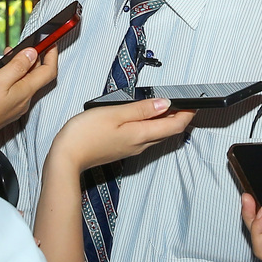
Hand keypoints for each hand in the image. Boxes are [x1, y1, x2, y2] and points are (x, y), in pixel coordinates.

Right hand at [0, 45, 59, 139]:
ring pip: (25, 82)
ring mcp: (15, 106)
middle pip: (37, 76)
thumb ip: (17, 66)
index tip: (50, 42)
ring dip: (20, 66)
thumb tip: (32, 53)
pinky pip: (15, 89)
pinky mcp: (6, 109)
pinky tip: (0, 73)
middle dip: (33, 58)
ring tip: (8, 55)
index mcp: (26, 91)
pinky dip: (12, 77)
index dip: (52, 55)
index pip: (48, 71)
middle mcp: (24, 100)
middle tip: (24, 45)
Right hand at [45, 98, 193, 175]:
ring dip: (167, 122)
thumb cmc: (84, 135)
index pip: (174, 125)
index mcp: (140, 134)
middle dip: (181, 118)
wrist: (66, 158)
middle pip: (168, 131)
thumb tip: (165, 104)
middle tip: (188, 104)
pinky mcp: (122, 148)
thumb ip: (141, 109)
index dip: (187, 114)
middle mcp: (140, 144)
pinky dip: (153, 126)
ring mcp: (131, 148)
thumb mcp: (114, 113)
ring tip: (171, 107)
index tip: (195, 103)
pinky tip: (147, 118)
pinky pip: (145, 137)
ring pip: (157, 134)